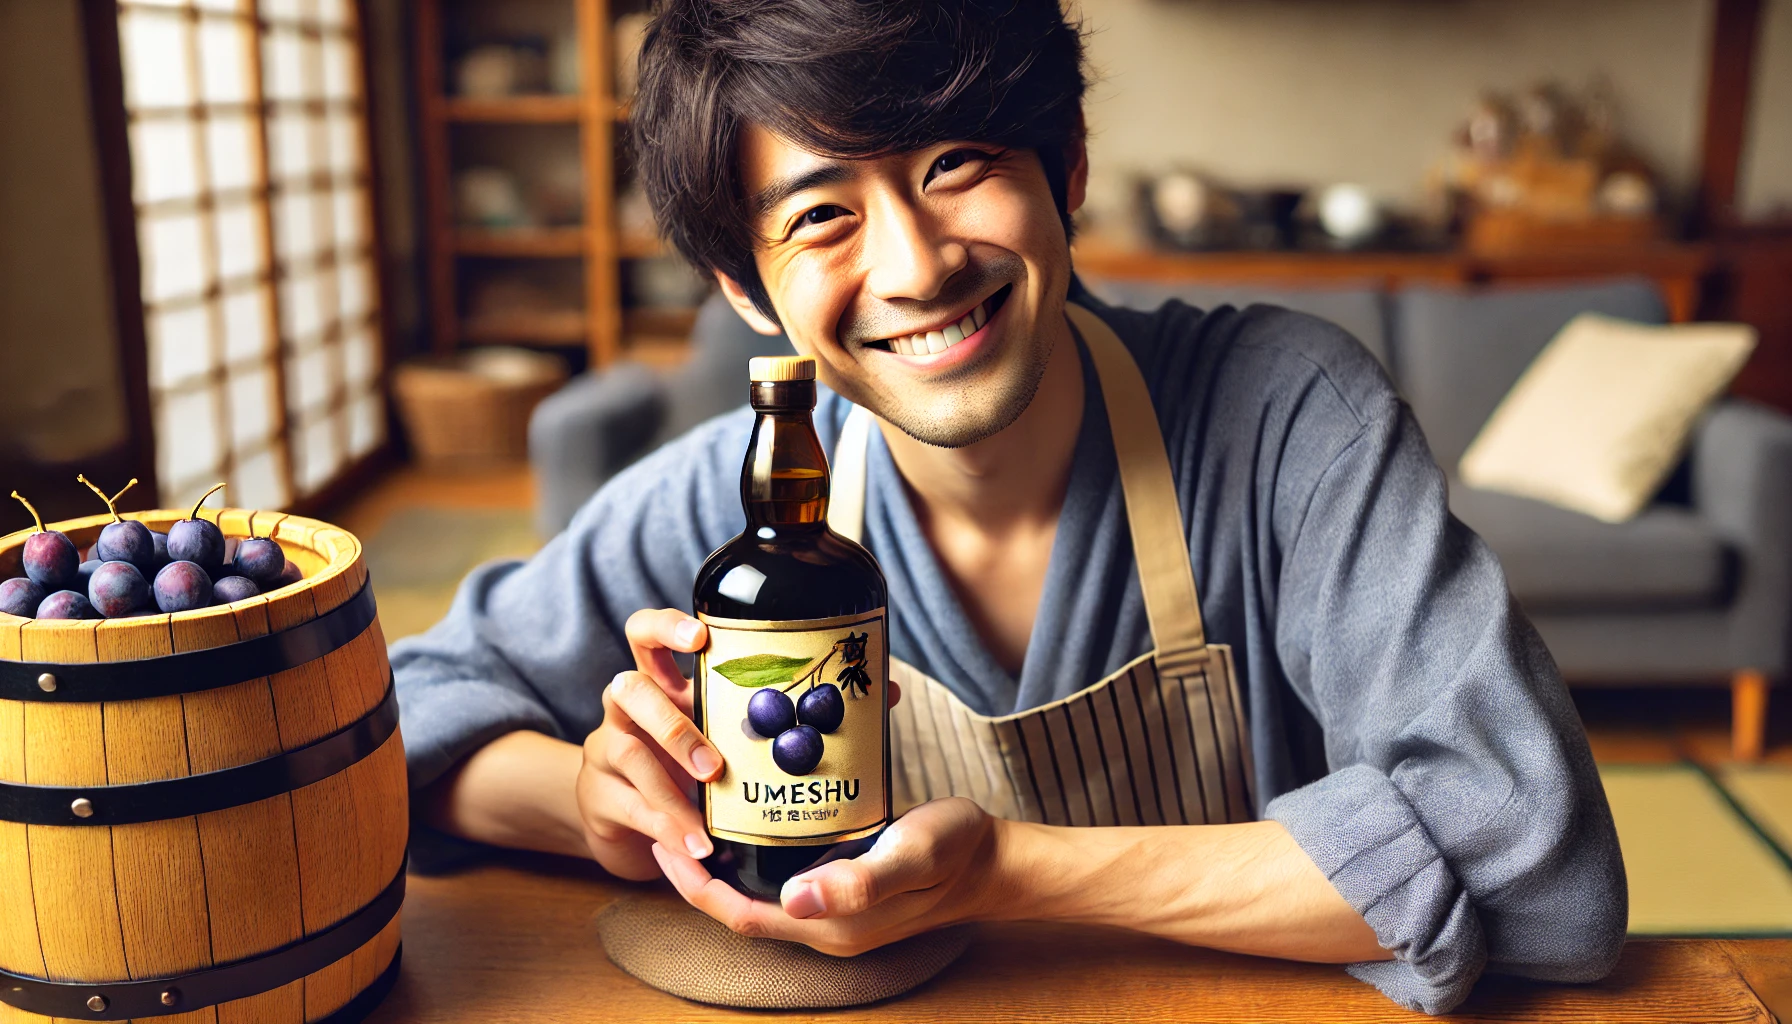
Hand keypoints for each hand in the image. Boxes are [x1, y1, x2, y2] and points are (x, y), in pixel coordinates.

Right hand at [575, 609, 721, 880]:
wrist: (619, 817)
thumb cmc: (678, 767)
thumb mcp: (706, 737)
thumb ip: (740, 728)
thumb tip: (819, 730)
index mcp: (656, 685)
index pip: (644, 634)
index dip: (665, 627)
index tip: (700, 637)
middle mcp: (624, 709)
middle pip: (629, 690)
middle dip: (673, 726)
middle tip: (712, 766)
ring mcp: (605, 750)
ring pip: (630, 754)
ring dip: (672, 794)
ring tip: (706, 829)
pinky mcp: (598, 796)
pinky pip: (631, 808)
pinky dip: (667, 829)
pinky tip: (694, 847)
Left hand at [652, 797, 999, 955]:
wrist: (995, 859)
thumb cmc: (956, 852)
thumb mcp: (912, 855)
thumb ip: (859, 881)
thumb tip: (793, 900)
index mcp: (830, 926)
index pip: (740, 916)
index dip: (695, 886)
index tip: (663, 841)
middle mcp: (824, 925)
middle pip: (739, 906)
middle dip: (697, 869)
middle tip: (667, 814)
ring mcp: (832, 908)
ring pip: (758, 890)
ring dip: (723, 859)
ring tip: (694, 809)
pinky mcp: (842, 886)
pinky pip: (783, 874)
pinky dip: (755, 849)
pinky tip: (748, 811)